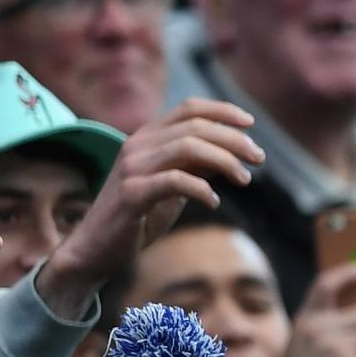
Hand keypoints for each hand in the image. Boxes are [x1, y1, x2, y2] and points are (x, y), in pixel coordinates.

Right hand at [34, 99, 264, 321]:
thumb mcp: (174, 185)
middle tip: (259, 159)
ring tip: (244, 179)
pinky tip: (214, 201)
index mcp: (147, 138)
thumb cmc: (140, 215)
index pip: (188, 108)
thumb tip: (232, 152)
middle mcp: (137, 145)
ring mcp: (132, 168)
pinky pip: (174, 181)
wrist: (97, 248)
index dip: (222, 111)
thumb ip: (197, 166)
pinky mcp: (131, 194)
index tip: (251, 124)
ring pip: (186, 147)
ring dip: (224, 160)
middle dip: (233, 140)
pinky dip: (201, 189)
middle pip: (194, 127)